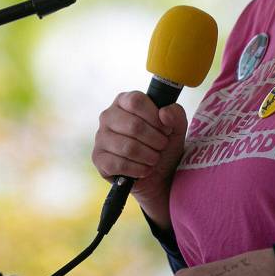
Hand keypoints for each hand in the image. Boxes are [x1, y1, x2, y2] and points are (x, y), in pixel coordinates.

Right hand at [91, 91, 187, 223]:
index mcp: (124, 101)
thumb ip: (175, 114)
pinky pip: (119, 164)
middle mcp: (108, 116)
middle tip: (162, 146)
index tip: (166, 129)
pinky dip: (138, 169)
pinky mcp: (98, 158)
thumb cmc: (163, 144)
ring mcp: (101, 137)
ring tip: (154, 158)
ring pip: (128, 147)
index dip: (155, 117)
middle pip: (134, 125)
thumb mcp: (176, 127)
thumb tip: (164, 113)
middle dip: (155, 140)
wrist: (158, 174)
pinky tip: (144, 169)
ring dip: (149, 157)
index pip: (136, 101)